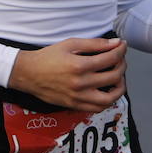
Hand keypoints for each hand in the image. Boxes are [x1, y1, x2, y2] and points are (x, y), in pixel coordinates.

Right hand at [7, 37, 127, 112]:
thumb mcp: (70, 44)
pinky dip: (108, 101)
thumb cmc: (48, 57)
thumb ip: (94, 44)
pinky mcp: (75, 106)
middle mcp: (81, 84)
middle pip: (114, 76)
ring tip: (118, 78)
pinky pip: (98, 108)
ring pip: (110, 98)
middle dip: (122, 65)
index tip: (122, 46)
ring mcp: (78, 97)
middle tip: (120, 59)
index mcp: (80, 66)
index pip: (110, 59)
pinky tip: (107, 91)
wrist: (29, 74)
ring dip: (120, 87)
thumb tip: (115, 43)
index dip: (120, 50)